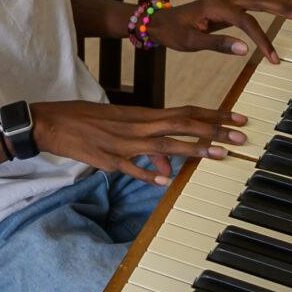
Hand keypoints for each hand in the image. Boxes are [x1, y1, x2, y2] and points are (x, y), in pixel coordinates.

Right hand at [30, 100, 247, 185]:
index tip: (238, 118)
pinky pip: (132, 167)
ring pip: (164, 144)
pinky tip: (166, 180)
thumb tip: (167, 165)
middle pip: (183, 125)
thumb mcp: (119, 125)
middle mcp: (137, 126)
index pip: (185, 112)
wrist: (50, 121)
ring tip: (219, 154)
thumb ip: (145, 143)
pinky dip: (148, 172)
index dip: (213, 115)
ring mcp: (123, 143)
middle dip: (215, 130)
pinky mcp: (108, 159)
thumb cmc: (85, 119)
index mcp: (141, 113)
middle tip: (241, 135)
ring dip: (193, 149)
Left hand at [154, 0, 291, 63]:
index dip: (263, 39)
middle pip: (262, 0)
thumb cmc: (172, 32)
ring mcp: (228, 1)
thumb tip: (245, 50)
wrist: (158, 21)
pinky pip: (255, 3)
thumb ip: (217, 45)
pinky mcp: (228, 6)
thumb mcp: (190, 42)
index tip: (273, 59)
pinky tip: (285, 9)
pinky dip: (272, 5)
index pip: (248, 22)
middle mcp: (225, 0)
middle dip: (286, 7)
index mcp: (217, 7)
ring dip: (283, 3)